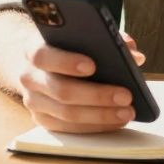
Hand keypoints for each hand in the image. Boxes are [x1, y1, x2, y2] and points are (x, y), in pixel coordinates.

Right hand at [12, 37, 146, 132]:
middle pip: (61, 90)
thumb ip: (107, 38)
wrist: (37, 63)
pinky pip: (68, 128)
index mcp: (33, 48)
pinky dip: (94, 126)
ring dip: (100, 115)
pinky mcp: (42, 119)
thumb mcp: (78, 34)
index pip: (43, 55)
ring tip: (127, 112)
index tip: (92, 66)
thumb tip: (135, 56)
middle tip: (126, 96)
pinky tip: (115, 121)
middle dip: (97, 95)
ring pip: (66, 113)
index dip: (66, 62)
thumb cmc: (65, 46)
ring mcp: (33, 101)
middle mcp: (29, 76)